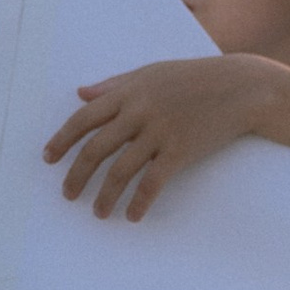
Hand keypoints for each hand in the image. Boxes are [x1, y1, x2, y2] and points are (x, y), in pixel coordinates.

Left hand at [42, 54, 289, 221]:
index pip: (83, 118)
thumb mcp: (150, 73)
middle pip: (96, 148)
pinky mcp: (181, 151)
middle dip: (77, 174)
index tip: (48, 159)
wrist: (240, 86)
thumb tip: (81, 93)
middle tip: (67, 195)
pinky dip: (139, 202)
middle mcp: (138, 111)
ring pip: (121, 170)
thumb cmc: (193, 78)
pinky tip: (132, 216)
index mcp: (127, 92)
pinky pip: (152, 182)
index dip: (63, 140)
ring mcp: (160, 131)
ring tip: (97, 213)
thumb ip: (114, 85)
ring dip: (105, 196)